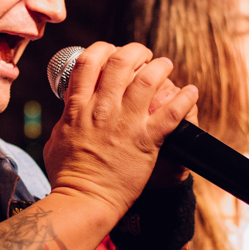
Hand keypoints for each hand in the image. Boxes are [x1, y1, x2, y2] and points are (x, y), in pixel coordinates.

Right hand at [43, 41, 197, 219]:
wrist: (84, 200)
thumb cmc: (66, 175)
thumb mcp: (57, 138)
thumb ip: (66, 119)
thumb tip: (69, 109)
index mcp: (78, 107)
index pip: (89, 61)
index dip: (103, 49)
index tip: (111, 52)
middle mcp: (102, 109)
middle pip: (121, 61)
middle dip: (135, 52)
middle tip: (143, 56)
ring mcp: (125, 123)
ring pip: (149, 78)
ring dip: (161, 67)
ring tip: (165, 66)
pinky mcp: (146, 140)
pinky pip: (172, 111)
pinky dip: (185, 98)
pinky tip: (191, 92)